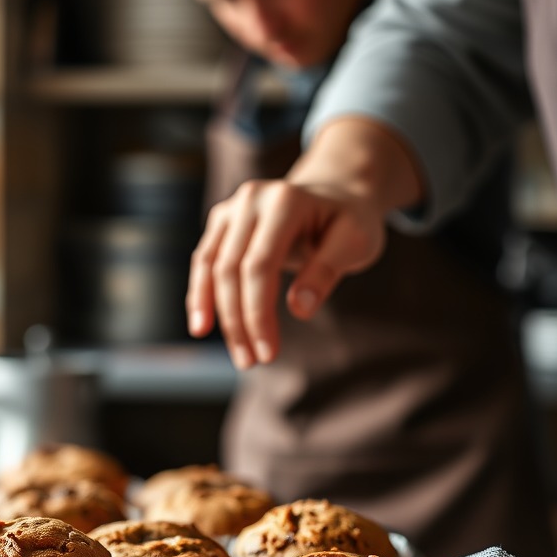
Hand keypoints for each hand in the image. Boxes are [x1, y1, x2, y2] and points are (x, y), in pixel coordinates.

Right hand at [186, 179, 386, 367]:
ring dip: (215, 314)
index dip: (258, 313)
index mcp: (285, 200)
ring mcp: (231, 208)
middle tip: (252, 362)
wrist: (335, 194)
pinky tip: (202, 326)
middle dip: (238, 321)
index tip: (269, 353)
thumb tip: (300, 309)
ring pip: (209, 267)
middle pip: (230, 269)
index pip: (260, 265)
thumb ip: (327, 271)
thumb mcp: (355, 242)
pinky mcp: (220, 221)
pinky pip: (203, 263)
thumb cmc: (349, 223)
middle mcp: (251, 199)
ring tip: (233, 353)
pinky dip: (200, 295)